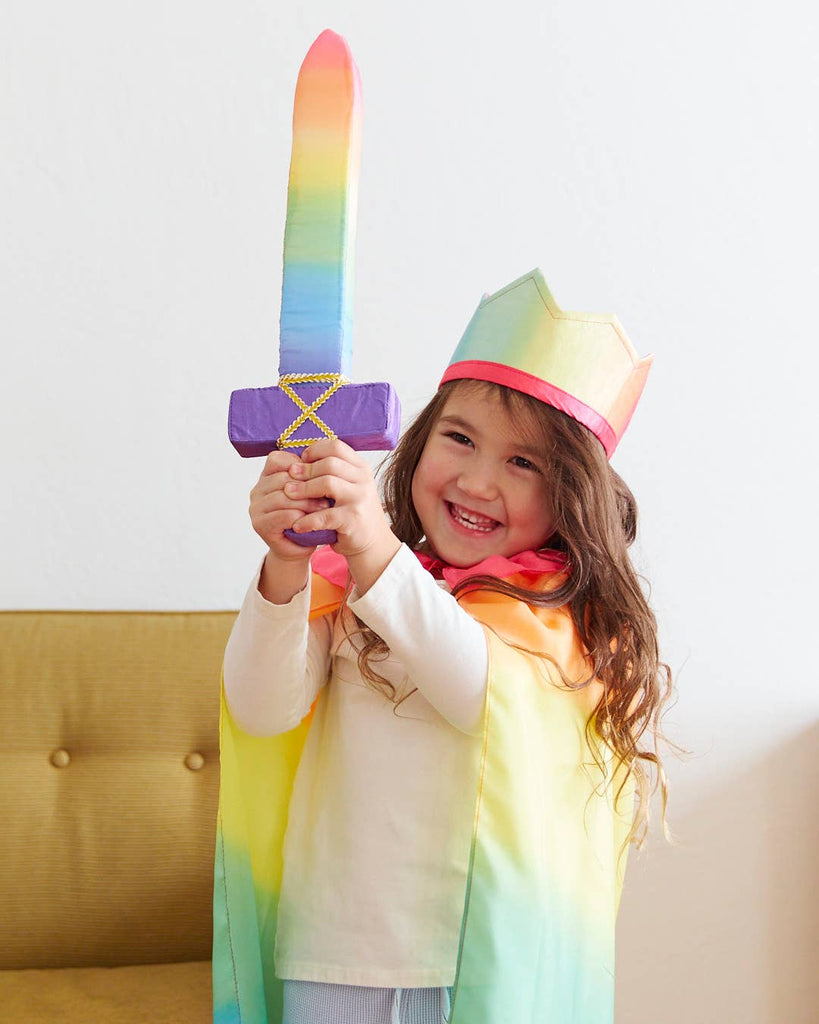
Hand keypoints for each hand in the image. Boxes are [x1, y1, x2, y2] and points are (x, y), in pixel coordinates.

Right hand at [249, 450, 330, 562]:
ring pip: (283, 496)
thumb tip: (324, 458)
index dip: (300, 465)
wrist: (300, 546)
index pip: (277, 459)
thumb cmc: (307, 516)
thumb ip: (307, 475)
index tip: (320, 475)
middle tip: (329, 493)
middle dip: (308, 485)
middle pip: (283, 478)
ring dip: (308, 502)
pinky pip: (284, 515)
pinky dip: (302, 517)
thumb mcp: (307, 491)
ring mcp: (256, 508)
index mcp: (266, 476)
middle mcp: (257, 490)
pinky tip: (313, 520)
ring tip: (325, 507)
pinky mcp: (260, 525)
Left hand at [284, 439, 400, 591]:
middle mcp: (363, 480)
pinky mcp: (353, 519)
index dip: (315, 450)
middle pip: (329, 463)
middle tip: (289, 476)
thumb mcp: (349, 488)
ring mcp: (360, 499)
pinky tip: (297, 524)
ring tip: (288, 494)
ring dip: (303, 489)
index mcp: (361, 468)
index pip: (336, 446)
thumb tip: (297, 462)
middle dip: (305, 469)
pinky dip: (307, 520)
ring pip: (327, 483)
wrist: (374, 543)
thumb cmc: (354, 514)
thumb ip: (333, 474)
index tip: (301, 459)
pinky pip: (324, 515)